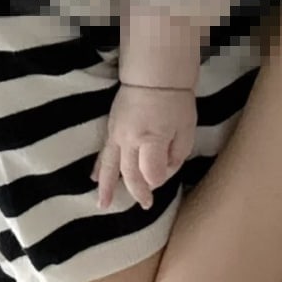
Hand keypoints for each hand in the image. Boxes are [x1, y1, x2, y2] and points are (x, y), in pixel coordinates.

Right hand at [93, 85, 196, 210]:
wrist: (154, 75)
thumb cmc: (175, 102)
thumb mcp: (186, 130)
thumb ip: (176, 156)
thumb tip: (162, 174)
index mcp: (151, 140)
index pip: (152, 174)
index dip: (161, 179)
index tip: (167, 172)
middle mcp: (130, 141)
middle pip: (131, 174)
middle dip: (139, 191)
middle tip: (146, 204)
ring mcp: (116, 135)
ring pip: (110, 167)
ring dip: (108, 188)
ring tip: (104, 206)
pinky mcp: (110, 128)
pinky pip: (102, 152)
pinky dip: (98, 167)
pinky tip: (94, 179)